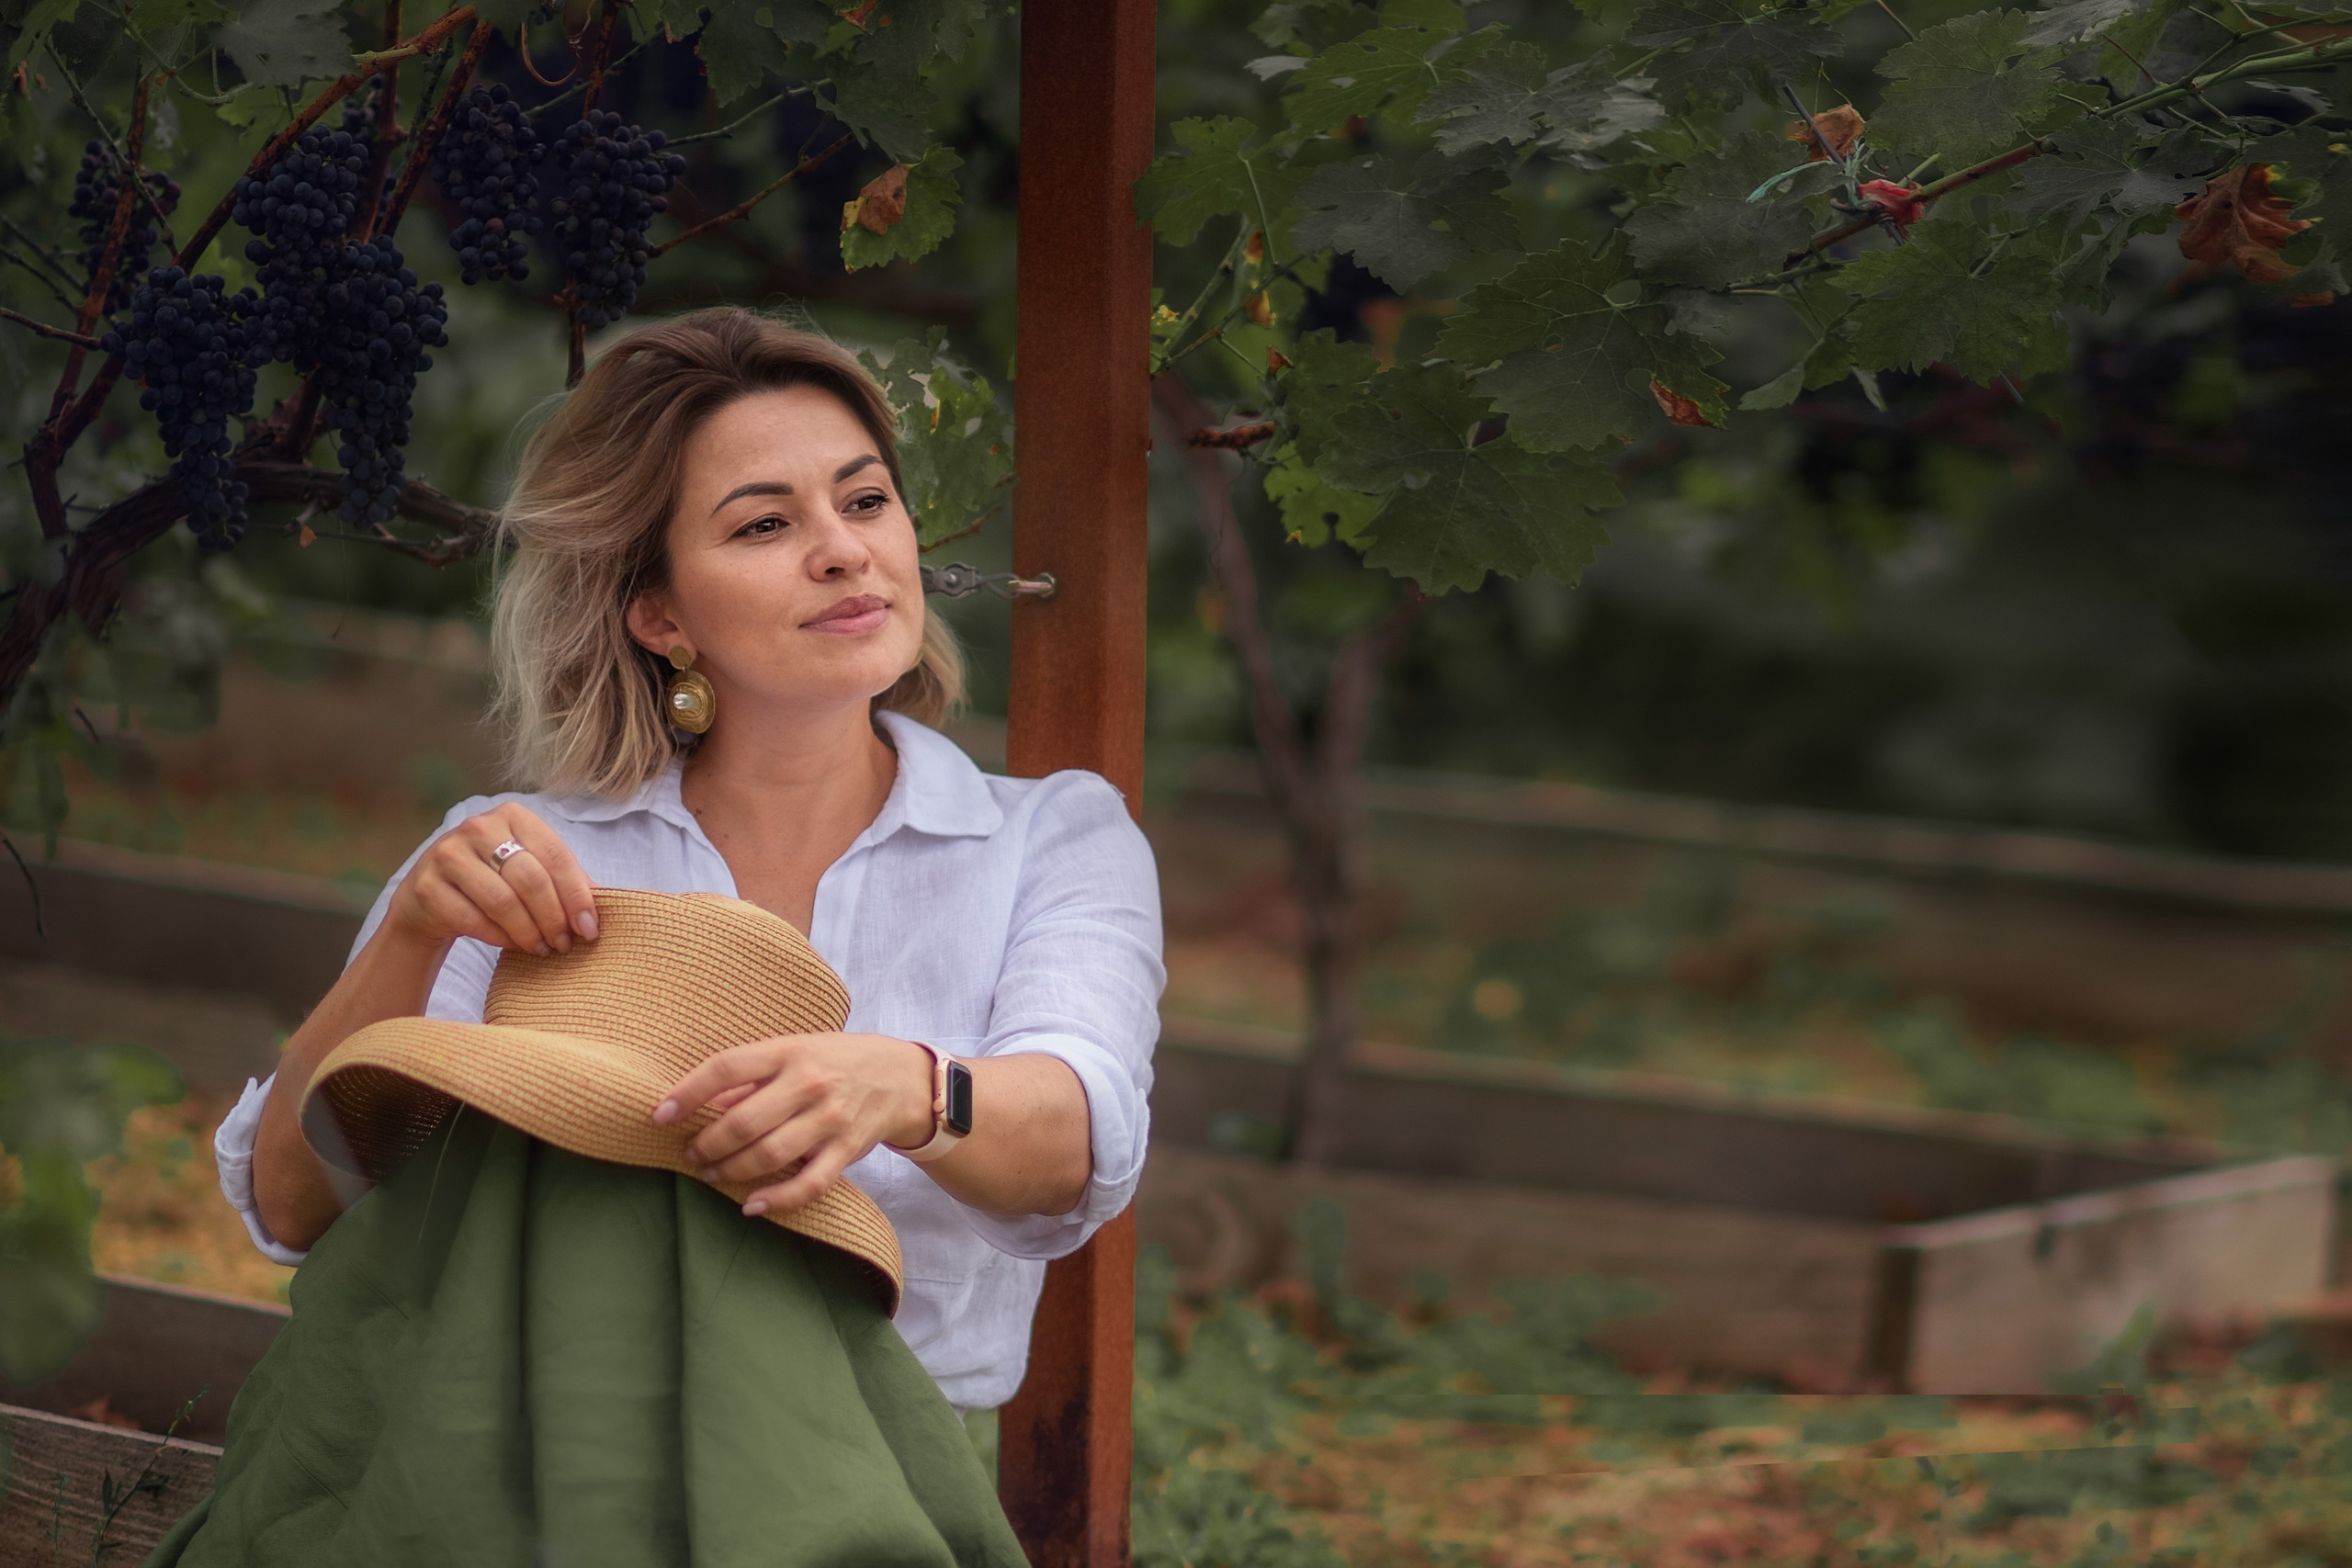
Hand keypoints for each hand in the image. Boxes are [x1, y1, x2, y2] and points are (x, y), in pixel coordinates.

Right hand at [384, 802, 599, 956]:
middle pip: (530, 878)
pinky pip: (474, 919)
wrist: (428, 899)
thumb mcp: (528, 869)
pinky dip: (500, 938)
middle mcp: (477, 827)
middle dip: (554, 918)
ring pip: (502, 901)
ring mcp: (447, 855)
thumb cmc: (492, 881)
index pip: (555, 854)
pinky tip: (514, 946)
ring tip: (544, 949)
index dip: (577, 895)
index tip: (591, 928)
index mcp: (512, 815)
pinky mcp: (427, 887)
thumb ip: (564, 877)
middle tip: (565, 944)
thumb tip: (605, 898)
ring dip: (529, 932)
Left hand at [651, 1033, 937, 1213]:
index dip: (688, 1092)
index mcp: (790, 1051)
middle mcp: (810, 1083)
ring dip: (732, 1171)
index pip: (727, 1068)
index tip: (660, 1114)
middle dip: (707, 1144)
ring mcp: (831, 1119)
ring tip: (713, 1174)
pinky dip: (777, 1200)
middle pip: (743, 1121)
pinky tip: (751, 1206)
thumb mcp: (795, 1050)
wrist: (901, 1077)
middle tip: (690, 1154)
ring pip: (769, 1155)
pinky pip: (808, 1184)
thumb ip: (752, 1076)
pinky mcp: (847, 1150)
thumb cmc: (835, 1060)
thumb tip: (702, 1103)